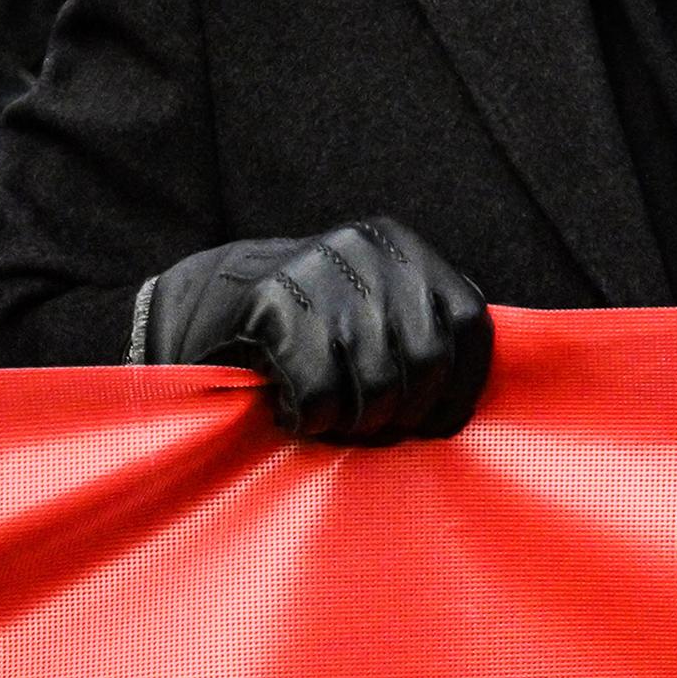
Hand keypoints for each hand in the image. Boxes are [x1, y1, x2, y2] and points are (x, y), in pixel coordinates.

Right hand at [139, 218, 493, 442]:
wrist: (209, 300)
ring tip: (337, 423)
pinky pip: (320, 392)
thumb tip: (465, 397)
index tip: (440, 424)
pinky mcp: (271, 305)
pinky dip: (314, 420)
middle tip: (377, 430)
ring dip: (359, 423)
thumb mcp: (375, 303)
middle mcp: (367, 252)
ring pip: (376, 382)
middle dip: (406, 412)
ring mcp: (319, 274)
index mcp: (403, 247)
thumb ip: (423, 328)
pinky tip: (297, 416)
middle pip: (426, 359)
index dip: (463, 385)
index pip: (467, 323)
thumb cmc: (310, 320)